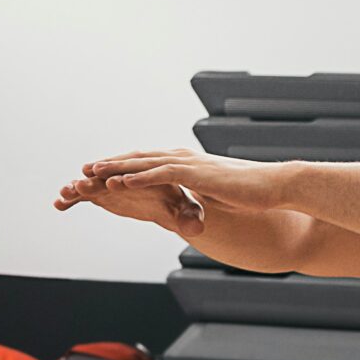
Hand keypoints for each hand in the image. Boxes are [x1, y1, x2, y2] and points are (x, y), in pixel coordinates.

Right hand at [55, 165, 207, 236]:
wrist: (165, 202)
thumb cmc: (177, 202)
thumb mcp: (187, 211)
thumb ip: (190, 218)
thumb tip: (195, 229)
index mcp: (149, 171)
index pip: (138, 173)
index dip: (125, 178)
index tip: (114, 183)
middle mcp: (128, 174)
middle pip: (110, 173)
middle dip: (97, 178)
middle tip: (83, 182)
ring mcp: (113, 182)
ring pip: (95, 182)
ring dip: (81, 185)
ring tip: (67, 191)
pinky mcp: (103, 192)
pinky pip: (85, 194)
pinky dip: (73, 198)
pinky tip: (59, 204)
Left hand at [77, 148, 293, 213]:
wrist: (274, 186)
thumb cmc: (250, 193)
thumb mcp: (217, 194)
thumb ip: (200, 194)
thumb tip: (192, 202)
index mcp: (188, 163)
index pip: (148, 162)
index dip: (124, 167)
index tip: (103, 173)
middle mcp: (184, 158)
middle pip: (139, 158)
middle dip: (111, 163)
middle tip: (85, 169)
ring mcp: (189, 164)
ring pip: (144, 163)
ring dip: (117, 168)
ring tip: (92, 172)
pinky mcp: (196, 174)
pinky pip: (160, 174)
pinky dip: (138, 177)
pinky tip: (120, 183)